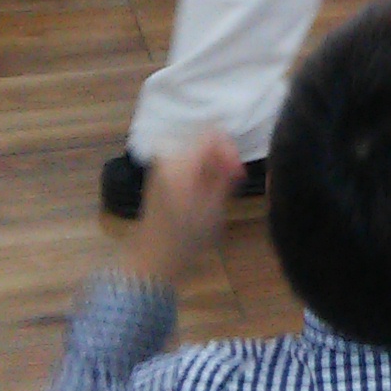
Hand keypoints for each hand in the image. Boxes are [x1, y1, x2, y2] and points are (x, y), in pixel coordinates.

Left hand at [118, 132, 244, 286]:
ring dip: (211, 162)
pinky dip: (199, 166)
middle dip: (221, 156)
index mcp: (181, 162)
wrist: (153, 256)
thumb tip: (232, 159)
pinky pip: (185, 157)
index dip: (230, 150)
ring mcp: (159, 163)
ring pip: (195, 148)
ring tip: (219, 187)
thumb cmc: (186, 237)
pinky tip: (204, 189)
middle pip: (203, 139)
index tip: (237, 174)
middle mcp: (167, 156)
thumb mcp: (214, 207)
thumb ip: (224, 175)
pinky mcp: (157, 172)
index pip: (213, 134)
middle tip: (231, 180)